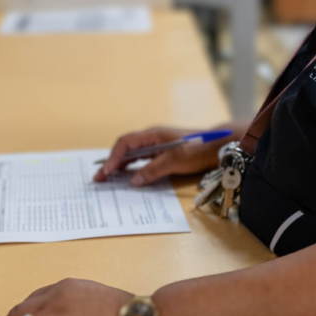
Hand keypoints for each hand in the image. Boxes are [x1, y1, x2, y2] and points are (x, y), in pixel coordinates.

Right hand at [93, 126, 224, 185]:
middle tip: (99, 177)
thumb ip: (153, 170)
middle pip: (125, 148)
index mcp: (152, 135)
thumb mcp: (175, 161)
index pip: (126, 143)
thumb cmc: (197, 150)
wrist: (216, 146)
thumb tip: (133, 181)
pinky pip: (140, 158)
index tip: (106, 171)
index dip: (113, 157)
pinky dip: (130, 166)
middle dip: (111, 162)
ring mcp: (156, 144)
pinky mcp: (161, 151)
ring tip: (106, 177)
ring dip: (118, 165)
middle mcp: (151, 137)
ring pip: (131, 153)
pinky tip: (125, 176)